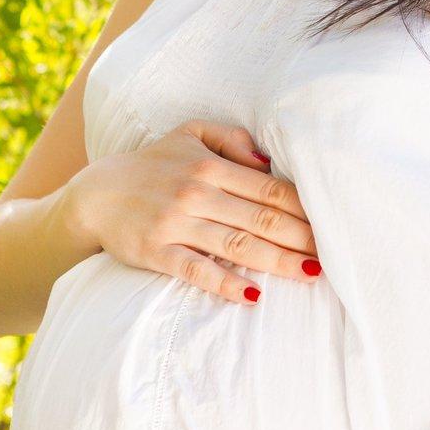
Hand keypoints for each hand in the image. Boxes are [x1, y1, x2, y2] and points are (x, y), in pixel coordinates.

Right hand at [64, 119, 320, 305]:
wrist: (94, 194)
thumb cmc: (153, 164)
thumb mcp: (190, 134)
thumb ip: (233, 140)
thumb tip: (270, 159)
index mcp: (211, 165)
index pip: (270, 189)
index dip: (304, 208)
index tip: (332, 223)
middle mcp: (197, 192)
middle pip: (261, 219)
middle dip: (302, 238)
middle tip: (334, 255)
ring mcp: (176, 224)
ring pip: (237, 246)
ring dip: (277, 262)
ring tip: (309, 274)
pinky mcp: (156, 252)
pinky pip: (196, 270)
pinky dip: (225, 284)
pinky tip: (252, 296)